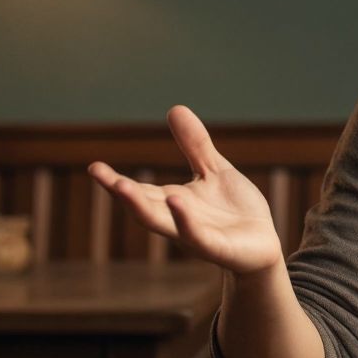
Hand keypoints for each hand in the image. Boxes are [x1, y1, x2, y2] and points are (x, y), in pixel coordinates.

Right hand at [88, 106, 282, 273]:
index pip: (140, 191)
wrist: (263, 245)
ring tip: (122, 186)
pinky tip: (175, 201)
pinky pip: (198, 236)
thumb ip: (195, 145)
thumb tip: (175, 108)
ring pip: (163, 223)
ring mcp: (196, 236)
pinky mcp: (218, 248)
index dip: (116, 181)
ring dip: (141, 207)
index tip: (94, 167)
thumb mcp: (214, 171)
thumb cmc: (236, 211)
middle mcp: (178, 220)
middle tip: (99, 174)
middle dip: (122, 192)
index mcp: (174, 202)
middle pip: (144, 207)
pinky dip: (185, 221)